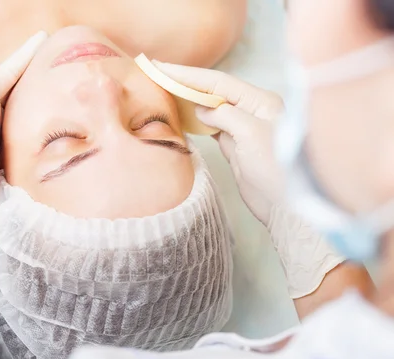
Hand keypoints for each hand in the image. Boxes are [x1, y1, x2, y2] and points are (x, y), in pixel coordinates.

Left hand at [0, 31, 46, 289]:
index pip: (4, 75)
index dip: (23, 56)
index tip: (43, 38)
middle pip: (9, 87)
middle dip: (27, 69)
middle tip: (50, 54)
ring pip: (12, 106)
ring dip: (28, 91)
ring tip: (48, 80)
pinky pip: (15, 126)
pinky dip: (27, 115)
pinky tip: (37, 119)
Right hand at [153, 61, 284, 225]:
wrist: (284, 207)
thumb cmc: (276, 169)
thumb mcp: (251, 135)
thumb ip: (225, 116)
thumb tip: (202, 109)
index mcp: (261, 101)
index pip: (219, 82)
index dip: (189, 75)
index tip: (163, 67)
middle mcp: (252, 110)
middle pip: (213, 91)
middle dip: (186, 82)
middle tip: (157, 72)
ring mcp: (243, 128)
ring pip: (210, 107)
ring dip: (188, 99)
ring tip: (164, 89)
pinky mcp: (235, 146)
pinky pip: (210, 126)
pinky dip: (194, 119)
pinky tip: (181, 114)